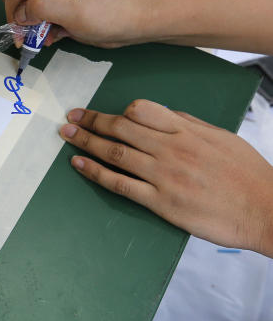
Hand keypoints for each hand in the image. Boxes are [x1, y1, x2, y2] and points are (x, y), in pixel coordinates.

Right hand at [2, 0, 145, 48]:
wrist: (139, 22)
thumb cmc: (111, 14)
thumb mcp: (73, 12)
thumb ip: (41, 8)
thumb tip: (20, 15)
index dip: (14, 10)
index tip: (19, 32)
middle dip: (21, 18)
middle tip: (26, 39)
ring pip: (29, 8)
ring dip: (32, 27)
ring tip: (41, 41)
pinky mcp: (64, 5)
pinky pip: (42, 17)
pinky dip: (42, 30)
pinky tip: (51, 39)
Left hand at [59, 99, 272, 255]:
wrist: (265, 210)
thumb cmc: (247, 175)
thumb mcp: (222, 138)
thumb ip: (190, 125)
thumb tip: (164, 115)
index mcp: (187, 132)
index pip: (143, 110)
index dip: (117, 110)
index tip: (99, 111)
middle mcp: (172, 149)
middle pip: (121, 129)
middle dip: (91, 121)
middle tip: (71, 118)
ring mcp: (164, 175)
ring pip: (115, 153)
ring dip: (86, 142)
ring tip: (67, 136)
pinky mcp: (161, 201)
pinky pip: (119, 184)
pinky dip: (95, 172)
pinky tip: (78, 165)